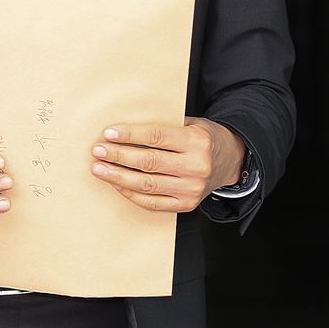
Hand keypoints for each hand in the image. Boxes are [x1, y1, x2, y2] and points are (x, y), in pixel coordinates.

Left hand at [90, 117, 245, 212]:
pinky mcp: (187, 204)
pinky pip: (153, 203)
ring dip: (119, 177)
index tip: (109, 133)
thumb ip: (164, 126)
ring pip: (147, 185)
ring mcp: (191, 189)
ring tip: (99, 169)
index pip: (156, 137)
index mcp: (196, 142)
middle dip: (118, 156)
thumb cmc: (203, 137)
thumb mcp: (190, 123)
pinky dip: (131, 194)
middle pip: (149, 162)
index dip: (130, 135)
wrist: (231, 160)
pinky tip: (116, 185)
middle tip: (97, 151)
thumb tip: (125, 128)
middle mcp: (195, 167)